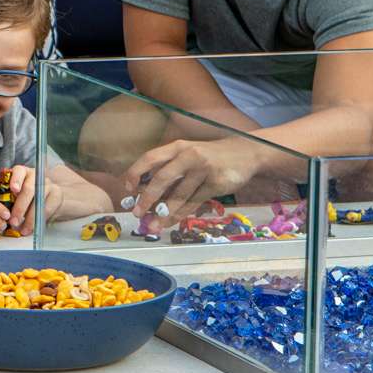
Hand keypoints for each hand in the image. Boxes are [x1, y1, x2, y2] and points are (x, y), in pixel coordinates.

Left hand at [1, 164, 61, 235]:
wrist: (46, 195)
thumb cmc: (22, 194)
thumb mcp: (12, 192)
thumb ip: (4, 195)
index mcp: (22, 172)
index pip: (19, 171)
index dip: (16, 180)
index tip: (13, 190)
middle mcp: (35, 175)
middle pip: (29, 189)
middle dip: (20, 207)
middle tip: (13, 221)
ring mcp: (47, 184)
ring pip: (39, 201)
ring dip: (29, 218)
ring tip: (22, 229)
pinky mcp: (57, 194)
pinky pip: (48, 209)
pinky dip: (38, 220)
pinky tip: (31, 228)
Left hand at [124, 138, 259, 218]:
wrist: (245, 154)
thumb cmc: (209, 157)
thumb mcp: (188, 155)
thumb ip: (169, 170)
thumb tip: (145, 193)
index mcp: (177, 146)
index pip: (150, 157)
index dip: (136, 172)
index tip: (126, 189)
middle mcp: (188, 155)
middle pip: (162, 178)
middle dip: (147, 198)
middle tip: (136, 213)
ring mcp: (203, 169)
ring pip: (179, 194)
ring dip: (164, 213)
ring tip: (153, 226)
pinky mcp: (216, 183)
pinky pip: (194, 202)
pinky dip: (180, 214)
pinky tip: (171, 222)